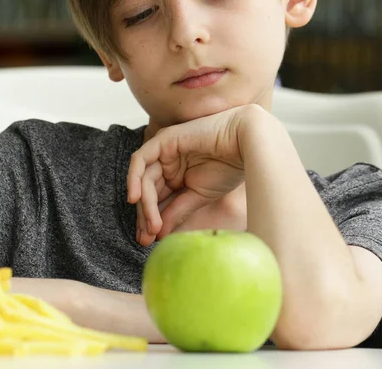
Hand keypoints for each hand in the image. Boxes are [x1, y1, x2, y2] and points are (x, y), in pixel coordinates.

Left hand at [129, 105, 256, 245]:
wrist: (247, 144)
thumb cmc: (229, 167)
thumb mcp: (198, 196)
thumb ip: (177, 211)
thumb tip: (159, 235)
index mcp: (175, 174)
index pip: (156, 199)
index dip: (150, 220)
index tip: (149, 242)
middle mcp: (166, 162)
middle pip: (146, 192)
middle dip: (144, 216)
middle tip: (145, 239)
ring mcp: (163, 150)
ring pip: (143, 180)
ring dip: (145, 205)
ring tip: (151, 226)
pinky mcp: (163, 140)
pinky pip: (140, 160)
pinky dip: (134, 179)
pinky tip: (135, 199)